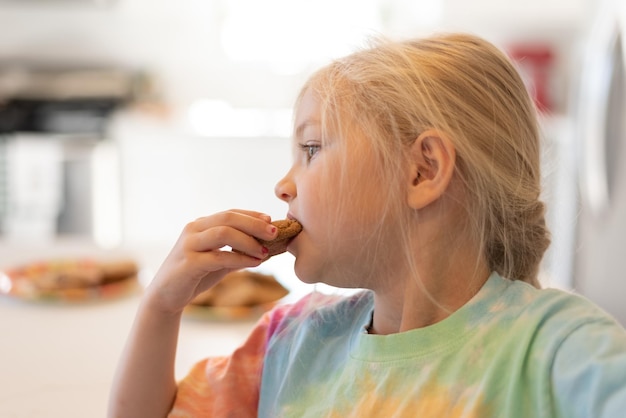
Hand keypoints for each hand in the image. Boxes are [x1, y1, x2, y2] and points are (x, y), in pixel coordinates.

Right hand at [144, 209, 276, 313]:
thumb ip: (237, 252)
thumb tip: (266, 249)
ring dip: (248, 241)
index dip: (252, 215)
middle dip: (254, 224)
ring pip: (223, 233)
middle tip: (274, 232)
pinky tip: (255, 262)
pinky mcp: (189, 263)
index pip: (230, 213)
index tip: (271, 220)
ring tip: (265, 251)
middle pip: (228, 218)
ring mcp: (189, 245)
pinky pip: (219, 256)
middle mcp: (194, 230)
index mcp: (201, 225)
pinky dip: (240, 258)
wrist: (166, 296)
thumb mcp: (220, 261)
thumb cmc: (195, 276)